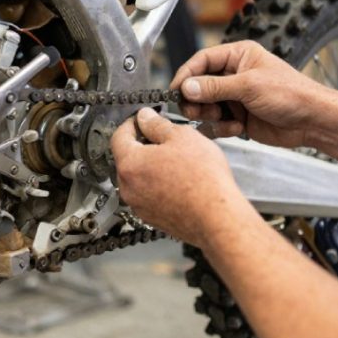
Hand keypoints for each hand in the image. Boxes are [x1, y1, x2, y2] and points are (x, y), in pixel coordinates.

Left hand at [110, 108, 244, 247]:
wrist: (218, 219)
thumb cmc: (203, 179)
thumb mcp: (182, 137)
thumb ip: (157, 125)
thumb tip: (145, 118)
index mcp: (130, 164)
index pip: (119, 137)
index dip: (131, 124)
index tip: (143, 120)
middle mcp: (128, 188)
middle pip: (127, 159)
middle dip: (143, 146)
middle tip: (165, 140)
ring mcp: (139, 206)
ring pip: (139, 178)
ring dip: (152, 167)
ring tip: (178, 162)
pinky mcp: (152, 219)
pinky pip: (149, 195)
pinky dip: (159, 186)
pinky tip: (180, 182)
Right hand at [170, 41, 337, 148]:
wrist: (312, 121)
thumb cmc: (291, 94)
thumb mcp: (249, 86)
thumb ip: (215, 87)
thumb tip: (187, 86)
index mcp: (238, 56)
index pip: (202, 61)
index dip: (186, 75)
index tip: (175, 90)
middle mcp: (235, 75)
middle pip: (199, 85)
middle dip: (196, 100)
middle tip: (195, 111)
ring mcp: (236, 97)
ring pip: (205, 106)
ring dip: (209, 115)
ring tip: (222, 119)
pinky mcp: (238, 117)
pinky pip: (217, 123)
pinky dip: (222, 128)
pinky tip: (237, 128)